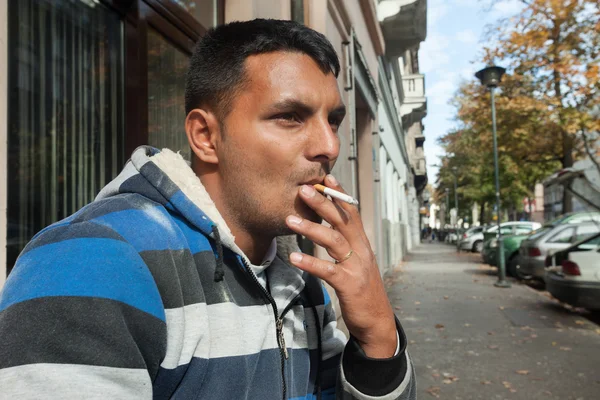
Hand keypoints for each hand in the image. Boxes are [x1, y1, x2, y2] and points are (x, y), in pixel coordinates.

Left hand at [286, 175, 396, 357]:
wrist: (377, 320)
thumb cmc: (361, 290)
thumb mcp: (356, 262)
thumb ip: (344, 245)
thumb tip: (328, 228)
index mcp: (362, 243)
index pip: (351, 213)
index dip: (340, 195)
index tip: (327, 177)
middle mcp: (362, 251)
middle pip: (341, 221)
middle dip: (322, 203)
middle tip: (302, 189)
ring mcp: (356, 267)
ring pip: (333, 241)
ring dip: (311, 229)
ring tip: (289, 220)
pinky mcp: (349, 285)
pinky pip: (327, 270)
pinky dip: (310, 262)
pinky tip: (294, 256)